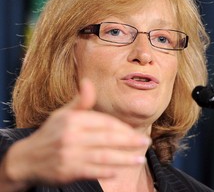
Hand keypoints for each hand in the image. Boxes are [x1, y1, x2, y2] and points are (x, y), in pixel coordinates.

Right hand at [3, 79, 150, 187]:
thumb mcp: (63, 114)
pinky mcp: (67, 172)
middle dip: (128, 141)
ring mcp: (69, 155)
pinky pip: (91, 171)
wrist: (27, 158)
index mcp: (72, 120)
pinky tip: (119, 170)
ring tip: (140, 159)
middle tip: (145, 142)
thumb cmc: (51, 133)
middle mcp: (71, 136)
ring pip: (102, 156)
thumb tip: (88, 82)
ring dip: (123, 158)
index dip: (121, 128)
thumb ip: (80, 101)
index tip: (134, 132)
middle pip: (106, 138)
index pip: (103, 123)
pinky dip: (106, 171)